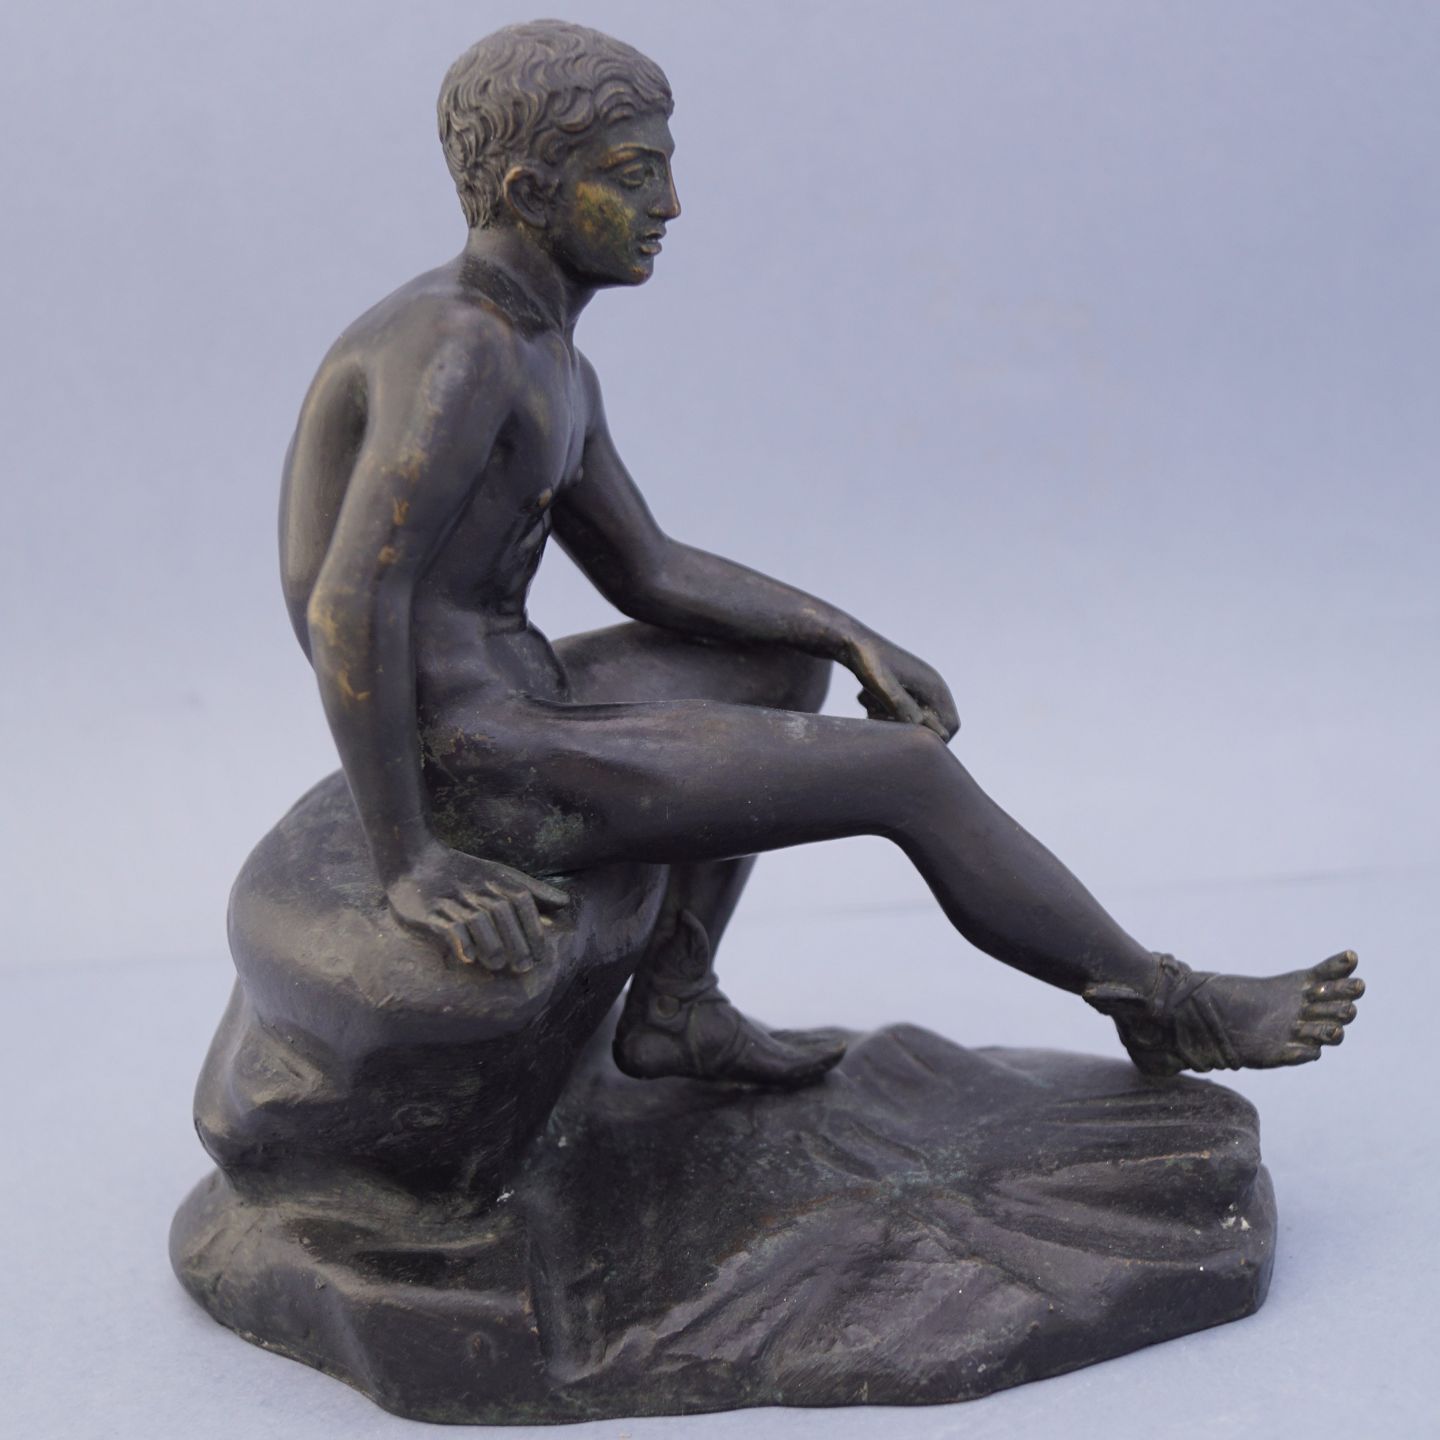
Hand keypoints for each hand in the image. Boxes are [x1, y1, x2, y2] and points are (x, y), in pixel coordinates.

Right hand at [385, 842, 569, 971]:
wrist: (412, 857)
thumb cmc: (462, 872)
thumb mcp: (500, 874)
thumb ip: (532, 890)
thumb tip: (565, 904)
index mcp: (496, 879)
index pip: (523, 901)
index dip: (533, 929)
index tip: (541, 955)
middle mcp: (477, 889)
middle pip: (504, 914)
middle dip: (517, 943)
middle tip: (525, 968)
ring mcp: (453, 900)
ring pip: (478, 922)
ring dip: (492, 945)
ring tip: (499, 965)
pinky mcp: (430, 912)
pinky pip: (449, 928)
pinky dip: (461, 943)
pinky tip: (469, 958)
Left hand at [846, 633, 959, 740]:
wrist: (850, 639)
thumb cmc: (866, 661)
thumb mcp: (881, 685)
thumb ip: (900, 705)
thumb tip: (920, 725)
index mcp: (934, 685)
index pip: (950, 726)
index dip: (930, 739)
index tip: (902, 738)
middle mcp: (930, 685)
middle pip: (933, 724)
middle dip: (910, 732)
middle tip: (884, 724)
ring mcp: (917, 686)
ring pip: (915, 719)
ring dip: (895, 721)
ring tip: (870, 710)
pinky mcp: (903, 686)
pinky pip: (903, 710)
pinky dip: (886, 713)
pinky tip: (866, 701)